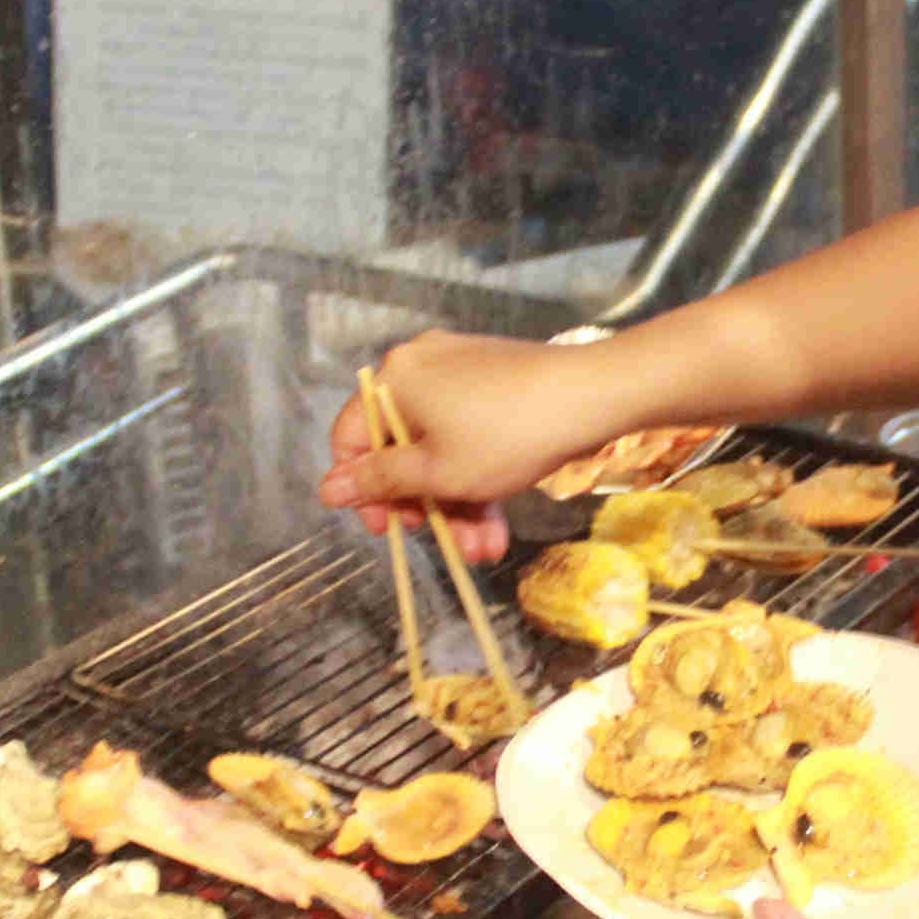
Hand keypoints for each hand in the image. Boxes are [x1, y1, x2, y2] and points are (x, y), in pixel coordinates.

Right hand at [320, 330, 627, 562]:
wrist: (591, 397)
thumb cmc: (505, 436)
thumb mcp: (436, 472)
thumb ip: (379, 481)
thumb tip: (327, 488)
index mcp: (395, 378)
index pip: (352, 437)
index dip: (363, 490)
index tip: (387, 528)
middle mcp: (421, 367)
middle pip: (402, 449)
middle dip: (426, 506)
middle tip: (445, 542)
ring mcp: (461, 373)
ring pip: (442, 450)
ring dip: (458, 506)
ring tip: (483, 551)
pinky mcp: (495, 384)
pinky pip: (470, 436)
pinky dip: (479, 478)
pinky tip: (497, 528)